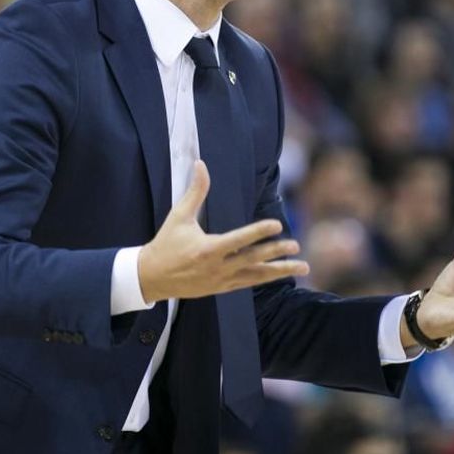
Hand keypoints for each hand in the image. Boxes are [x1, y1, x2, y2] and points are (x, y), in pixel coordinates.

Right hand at [138, 160, 308, 302]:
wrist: (151, 277)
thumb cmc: (165, 243)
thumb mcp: (178, 216)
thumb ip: (195, 191)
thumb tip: (200, 164)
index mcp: (207, 249)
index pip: (239, 240)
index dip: (259, 232)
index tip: (277, 225)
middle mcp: (217, 267)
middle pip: (252, 259)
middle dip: (276, 253)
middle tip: (295, 245)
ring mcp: (220, 280)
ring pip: (256, 276)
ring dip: (280, 271)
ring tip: (303, 267)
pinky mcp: (221, 288)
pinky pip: (248, 283)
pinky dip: (265, 278)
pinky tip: (280, 273)